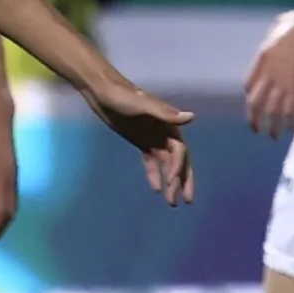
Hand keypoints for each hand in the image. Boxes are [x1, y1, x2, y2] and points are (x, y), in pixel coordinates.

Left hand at [86, 77, 195, 204]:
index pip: (179, 151)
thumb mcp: (142, 104)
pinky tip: (156, 189)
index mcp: (169, 124)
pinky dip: (154, 175)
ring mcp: (153, 137)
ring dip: (171, 182)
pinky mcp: (141, 140)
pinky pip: (151, 161)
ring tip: (172, 202)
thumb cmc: (122, 95)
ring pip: (166, 164)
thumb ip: (165, 113)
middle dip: (182, 180)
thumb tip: (191, 117)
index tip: (171, 181)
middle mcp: (165, 132)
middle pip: (178, 160)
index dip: (178, 167)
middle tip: (185, 201)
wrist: (102, 90)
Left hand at [244, 8, 293, 137]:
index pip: (249, 83)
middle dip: (254, 118)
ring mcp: (281, 82)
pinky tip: (292, 129)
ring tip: (273, 136)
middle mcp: (267, 74)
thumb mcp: (278, 26)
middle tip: (256, 129)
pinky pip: (290, 110)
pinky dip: (290, 122)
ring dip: (272, 126)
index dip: (250, 96)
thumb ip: (274, 35)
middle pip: (255, 101)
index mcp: (261, 59)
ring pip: (271, 110)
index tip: (254, 103)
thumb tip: (278, 33)